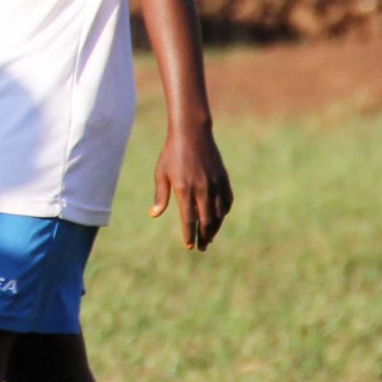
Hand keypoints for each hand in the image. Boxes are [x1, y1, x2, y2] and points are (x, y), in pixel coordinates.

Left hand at [150, 120, 232, 251]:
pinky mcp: (223, 179)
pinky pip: (227, 201)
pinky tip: (219, 218)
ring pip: (219, 213)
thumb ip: (160, 196)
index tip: (189, 246)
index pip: (189, 219)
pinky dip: (223, 213)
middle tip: (201, 247)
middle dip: (204, 236)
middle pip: (206, 220)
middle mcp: (203, 189)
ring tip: (210, 237)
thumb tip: (154, 214)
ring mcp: (215, 184)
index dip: (189, 234)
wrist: (192, 134)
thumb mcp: (161, 173)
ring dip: (215, 228)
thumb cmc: (172, 153)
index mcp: (185, 189)